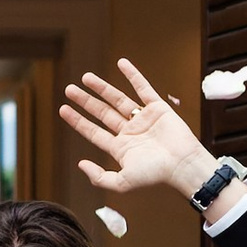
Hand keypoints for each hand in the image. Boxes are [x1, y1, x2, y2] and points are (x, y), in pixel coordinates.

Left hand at [60, 59, 217, 204]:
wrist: (183, 165)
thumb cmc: (156, 175)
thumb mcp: (122, 183)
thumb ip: (100, 177)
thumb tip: (80, 164)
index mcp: (121, 148)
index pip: (94, 132)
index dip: (78, 121)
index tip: (63, 109)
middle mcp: (130, 132)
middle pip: (102, 113)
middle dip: (85, 101)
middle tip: (69, 89)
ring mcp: (143, 119)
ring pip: (118, 99)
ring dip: (102, 88)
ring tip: (86, 78)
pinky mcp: (158, 108)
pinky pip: (143, 88)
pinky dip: (132, 75)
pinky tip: (121, 63)